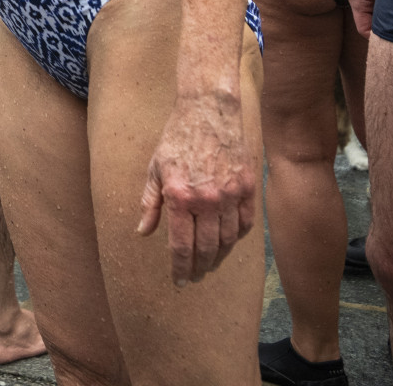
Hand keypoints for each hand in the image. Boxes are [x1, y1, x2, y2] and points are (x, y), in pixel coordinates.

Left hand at [136, 88, 256, 283]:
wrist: (209, 111)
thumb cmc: (177, 139)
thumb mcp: (155, 169)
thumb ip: (150, 203)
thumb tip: (143, 232)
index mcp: (180, 196)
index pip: (181, 245)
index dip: (180, 268)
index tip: (179, 281)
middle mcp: (208, 200)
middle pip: (206, 249)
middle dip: (199, 268)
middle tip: (195, 278)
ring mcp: (232, 195)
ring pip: (229, 240)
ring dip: (219, 257)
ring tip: (210, 264)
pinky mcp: (249, 188)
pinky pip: (246, 224)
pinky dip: (238, 238)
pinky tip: (228, 243)